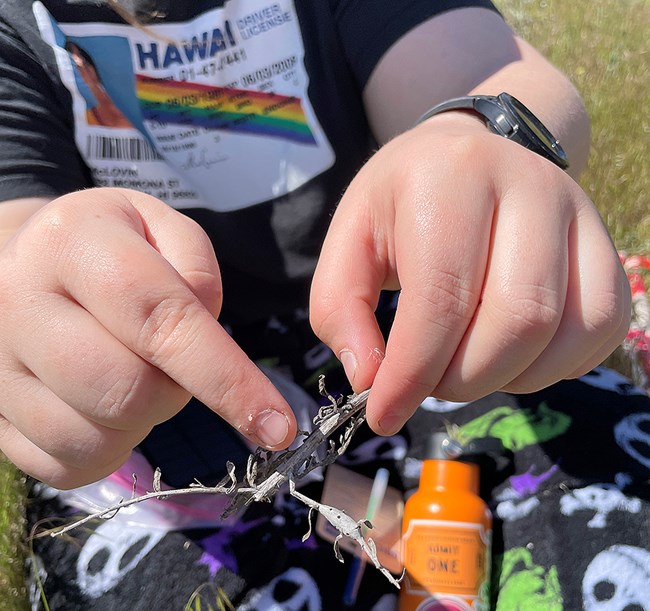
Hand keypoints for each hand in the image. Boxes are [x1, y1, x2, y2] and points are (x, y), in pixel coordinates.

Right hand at [0, 188, 294, 487]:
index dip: (226, 379)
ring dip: (139, 422)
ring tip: (130, 374)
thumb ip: (197, 274)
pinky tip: (101, 405)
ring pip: (94, 437)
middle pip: (128, 392)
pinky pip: (64, 465)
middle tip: (170, 363)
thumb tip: (209, 347)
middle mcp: (17, 301)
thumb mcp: (160, 228)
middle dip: (175, 393)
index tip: (277, 427)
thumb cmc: (107, 244)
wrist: (21, 260)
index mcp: (73, 241)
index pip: (161, 321)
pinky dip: (105, 447)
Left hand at [310, 116, 630, 434]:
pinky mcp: (605, 246)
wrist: (465, 157)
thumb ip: (340, 310)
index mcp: (449, 178)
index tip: (383, 415)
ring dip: (506, 378)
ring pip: (562, 331)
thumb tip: (370, 381)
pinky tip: (509, 358)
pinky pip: (599, 330)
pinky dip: (552, 368)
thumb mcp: (348, 243)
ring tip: (462, 368)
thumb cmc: (401, 205)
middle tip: (427, 383)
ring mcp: (578, 213)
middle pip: (515, 320)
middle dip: (462, 380)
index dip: (413, 373)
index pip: (442, 296)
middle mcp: (527, 184)